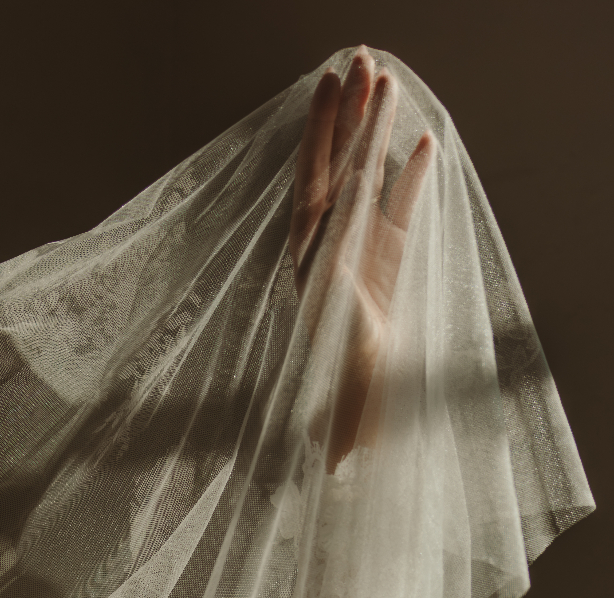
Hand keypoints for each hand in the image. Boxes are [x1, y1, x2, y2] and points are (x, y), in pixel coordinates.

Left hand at [289, 48, 433, 468]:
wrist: (352, 405)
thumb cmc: (335, 370)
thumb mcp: (332, 321)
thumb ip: (338, 277)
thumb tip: (340, 238)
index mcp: (307, 250)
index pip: (316, 175)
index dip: (323, 129)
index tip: (331, 83)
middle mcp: (327, 242)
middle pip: (338, 163)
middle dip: (348, 113)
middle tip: (360, 58)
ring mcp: (359, 248)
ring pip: (370, 177)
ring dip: (378, 132)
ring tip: (390, 81)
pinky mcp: (386, 264)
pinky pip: (401, 210)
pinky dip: (411, 177)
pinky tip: (424, 143)